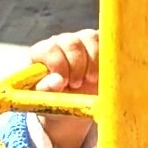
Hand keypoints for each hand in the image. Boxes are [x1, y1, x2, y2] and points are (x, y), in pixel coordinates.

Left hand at [29, 28, 98, 147]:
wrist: (72, 108)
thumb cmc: (53, 103)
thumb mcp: (44, 101)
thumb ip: (45, 90)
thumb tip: (57, 81)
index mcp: (41, 53)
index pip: (50, 49)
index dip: (59, 65)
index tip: (64, 83)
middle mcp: (60, 43)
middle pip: (71, 42)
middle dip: (77, 66)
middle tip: (76, 84)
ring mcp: (80, 41)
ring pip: (90, 39)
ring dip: (92, 63)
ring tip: (89, 80)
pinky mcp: (97, 45)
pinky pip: (104, 42)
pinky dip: (105, 59)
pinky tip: (100, 75)